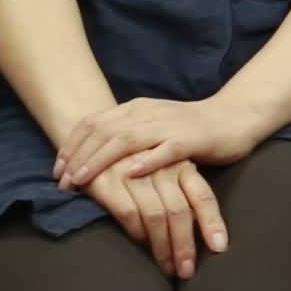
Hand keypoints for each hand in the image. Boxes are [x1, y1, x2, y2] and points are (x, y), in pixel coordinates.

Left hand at [58, 93, 268, 188]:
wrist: (233, 118)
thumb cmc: (189, 128)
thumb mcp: (150, 126)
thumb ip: (123, 135)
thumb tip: (88, 156)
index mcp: (135, 108)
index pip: (93, 123)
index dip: (71, 146)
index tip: (56, 170)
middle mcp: (148, 113)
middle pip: (103, 132)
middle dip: (78, 157)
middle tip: (62, 181)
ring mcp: (169, 125)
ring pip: (126, 140)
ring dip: (100, 160)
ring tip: (82, 179)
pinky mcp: (190, 140)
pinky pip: (164, 151)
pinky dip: (145, 161)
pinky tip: (130, 174)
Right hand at [90, 155, 227, 279]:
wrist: (91, 143)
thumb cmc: (135, 165)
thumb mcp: (164, 172)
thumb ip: (181, 195)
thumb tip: (203, 232)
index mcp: (182, 165)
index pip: (203, 196)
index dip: (212, 223)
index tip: (219, 247)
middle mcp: (162, 167)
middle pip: (180, 211)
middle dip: (185, 245)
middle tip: (186, 270)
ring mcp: (135, 172)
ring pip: (157, 216)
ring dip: (163, 247)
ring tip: (168, 268)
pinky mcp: (109, 180)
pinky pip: (129, 213)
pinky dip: (138, 233)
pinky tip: (142, 245)